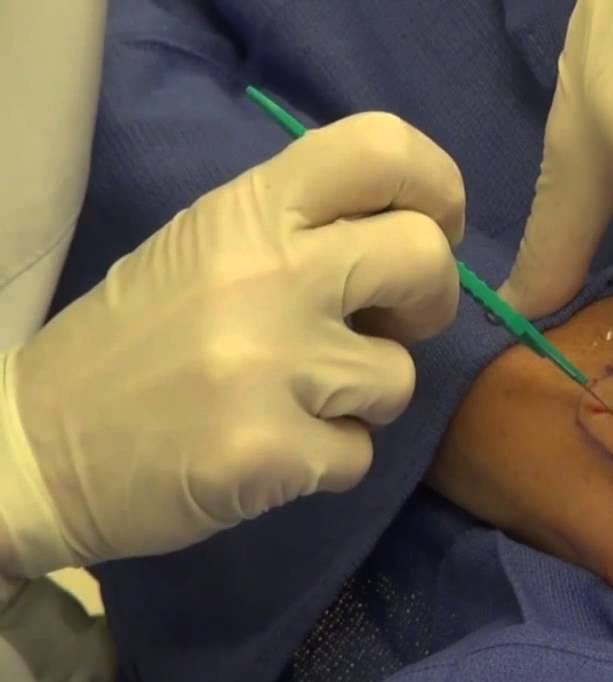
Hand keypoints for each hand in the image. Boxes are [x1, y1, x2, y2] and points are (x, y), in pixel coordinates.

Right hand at [0, 113, 464, 577]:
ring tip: (296, 399)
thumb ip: (305, 228)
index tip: (432, 227)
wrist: (35, 448)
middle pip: (425, 259)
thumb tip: (419, 239)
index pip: (382, 151)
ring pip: (399, 378)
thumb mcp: (209, 245)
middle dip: (430, 301)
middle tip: (391, 325)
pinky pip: (359, 455)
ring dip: (363, 399)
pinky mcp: (269, 451)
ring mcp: (269, 364)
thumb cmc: (139, 338)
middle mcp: (265, 272)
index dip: (435, 187)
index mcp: (248, 209)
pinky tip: (271, 450)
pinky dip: (327, 461)